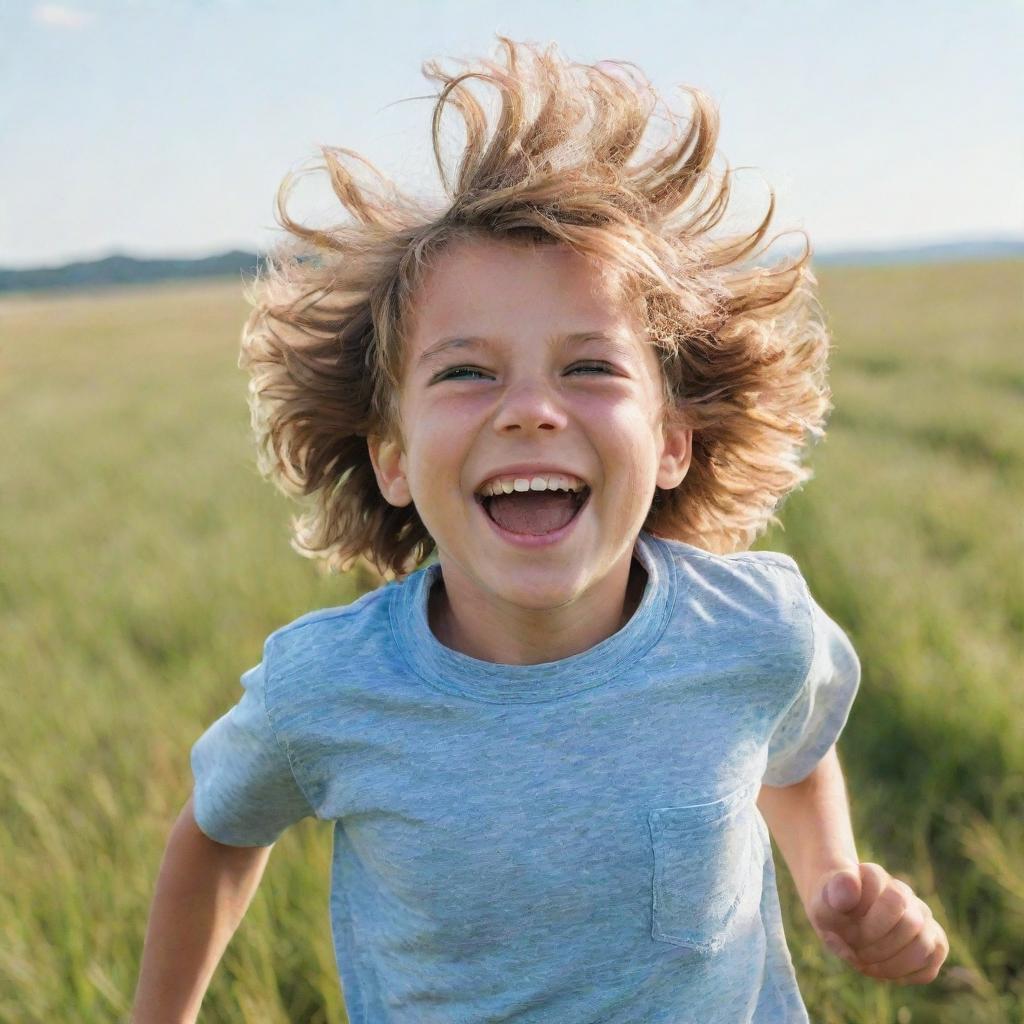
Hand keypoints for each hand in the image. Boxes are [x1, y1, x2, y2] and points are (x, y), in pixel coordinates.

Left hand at [808, 862, 948, 984]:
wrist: (837, 914)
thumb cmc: (830, 910)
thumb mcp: (820, 903)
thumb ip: (831, 898)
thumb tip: (849, 895)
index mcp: (875, 876)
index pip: (894, 900)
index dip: (870, 927)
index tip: (846, 934)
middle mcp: (903, 891)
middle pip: (912, 924)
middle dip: (881, 948)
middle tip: (857, 955)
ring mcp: (920, 915)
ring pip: (925, 945)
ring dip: (894, 965)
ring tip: (869, 966)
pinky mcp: (930, 940)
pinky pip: (930, 965)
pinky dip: (907, 975)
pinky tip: (884, 971)